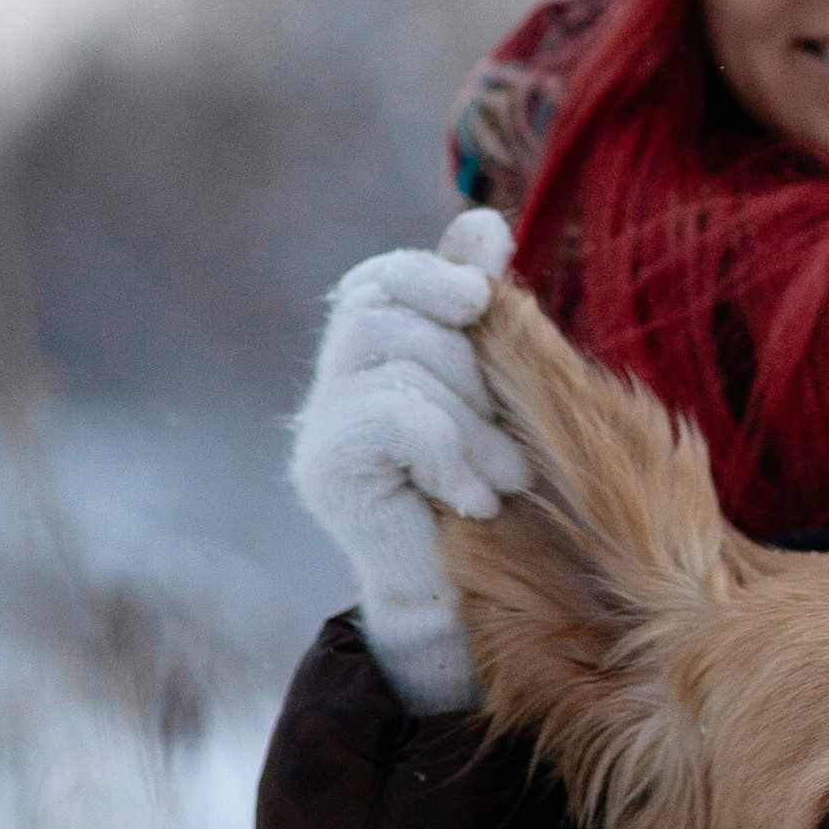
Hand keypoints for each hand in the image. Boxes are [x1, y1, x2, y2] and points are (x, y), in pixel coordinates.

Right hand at [288, 211, 527, 712]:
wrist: (466, 607)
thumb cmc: (493, 497)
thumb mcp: (499, 393)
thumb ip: (482, 313)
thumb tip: (482, 221)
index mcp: (372, 356)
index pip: (382, 277)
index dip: (433, 275)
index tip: (482, 301)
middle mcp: (333, 383)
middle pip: (390, 313)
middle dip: (467, 367)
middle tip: (509, 440)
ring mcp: (319, 427)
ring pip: (397, 361)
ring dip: (470, 420)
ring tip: (503, 478)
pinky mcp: (323, 470)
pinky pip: (390, 415)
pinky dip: (446, 450)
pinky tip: (470, 497)